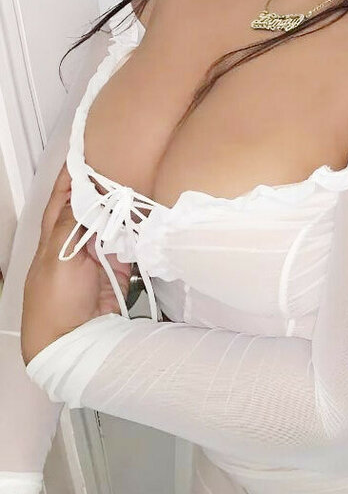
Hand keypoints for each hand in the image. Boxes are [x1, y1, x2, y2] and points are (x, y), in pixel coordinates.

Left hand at [21, 162, 130, 365]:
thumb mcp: (57, 258)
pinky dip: (139, 231)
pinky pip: (131, 244)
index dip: (73, 174)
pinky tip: (149, 214)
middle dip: (105, 185)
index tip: (87, 149)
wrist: (75, 344)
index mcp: (53, 236)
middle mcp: (76, 242)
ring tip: (141, 182)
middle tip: (124, 161)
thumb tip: (83, 193)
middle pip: (92, 206)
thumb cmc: (55, 304)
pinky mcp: (119, 270)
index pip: (63, 196)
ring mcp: (98, 256)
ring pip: (113, 222)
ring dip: (124, 206)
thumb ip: (71, 224)